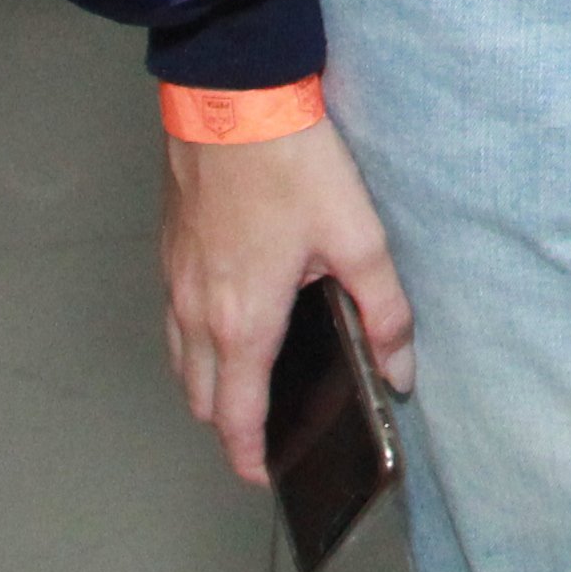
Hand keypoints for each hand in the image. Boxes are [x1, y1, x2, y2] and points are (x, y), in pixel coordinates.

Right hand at [163, 120, 412, 486]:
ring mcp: (175, 279)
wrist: (231, 96)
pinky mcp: (169, 249)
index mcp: (242, 322)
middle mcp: (196, 311)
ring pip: (179, 358)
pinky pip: (173, 319)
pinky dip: (192, 341)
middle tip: (263, 431)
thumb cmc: (291, 162)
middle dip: (227, 423)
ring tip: (246, 385)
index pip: (234, 416)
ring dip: (206, 384)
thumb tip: (400, 368)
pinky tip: (226, 319)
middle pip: (199, 397)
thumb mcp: (357, 236)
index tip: (263, 475)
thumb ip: (383, 310)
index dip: (248, 456)